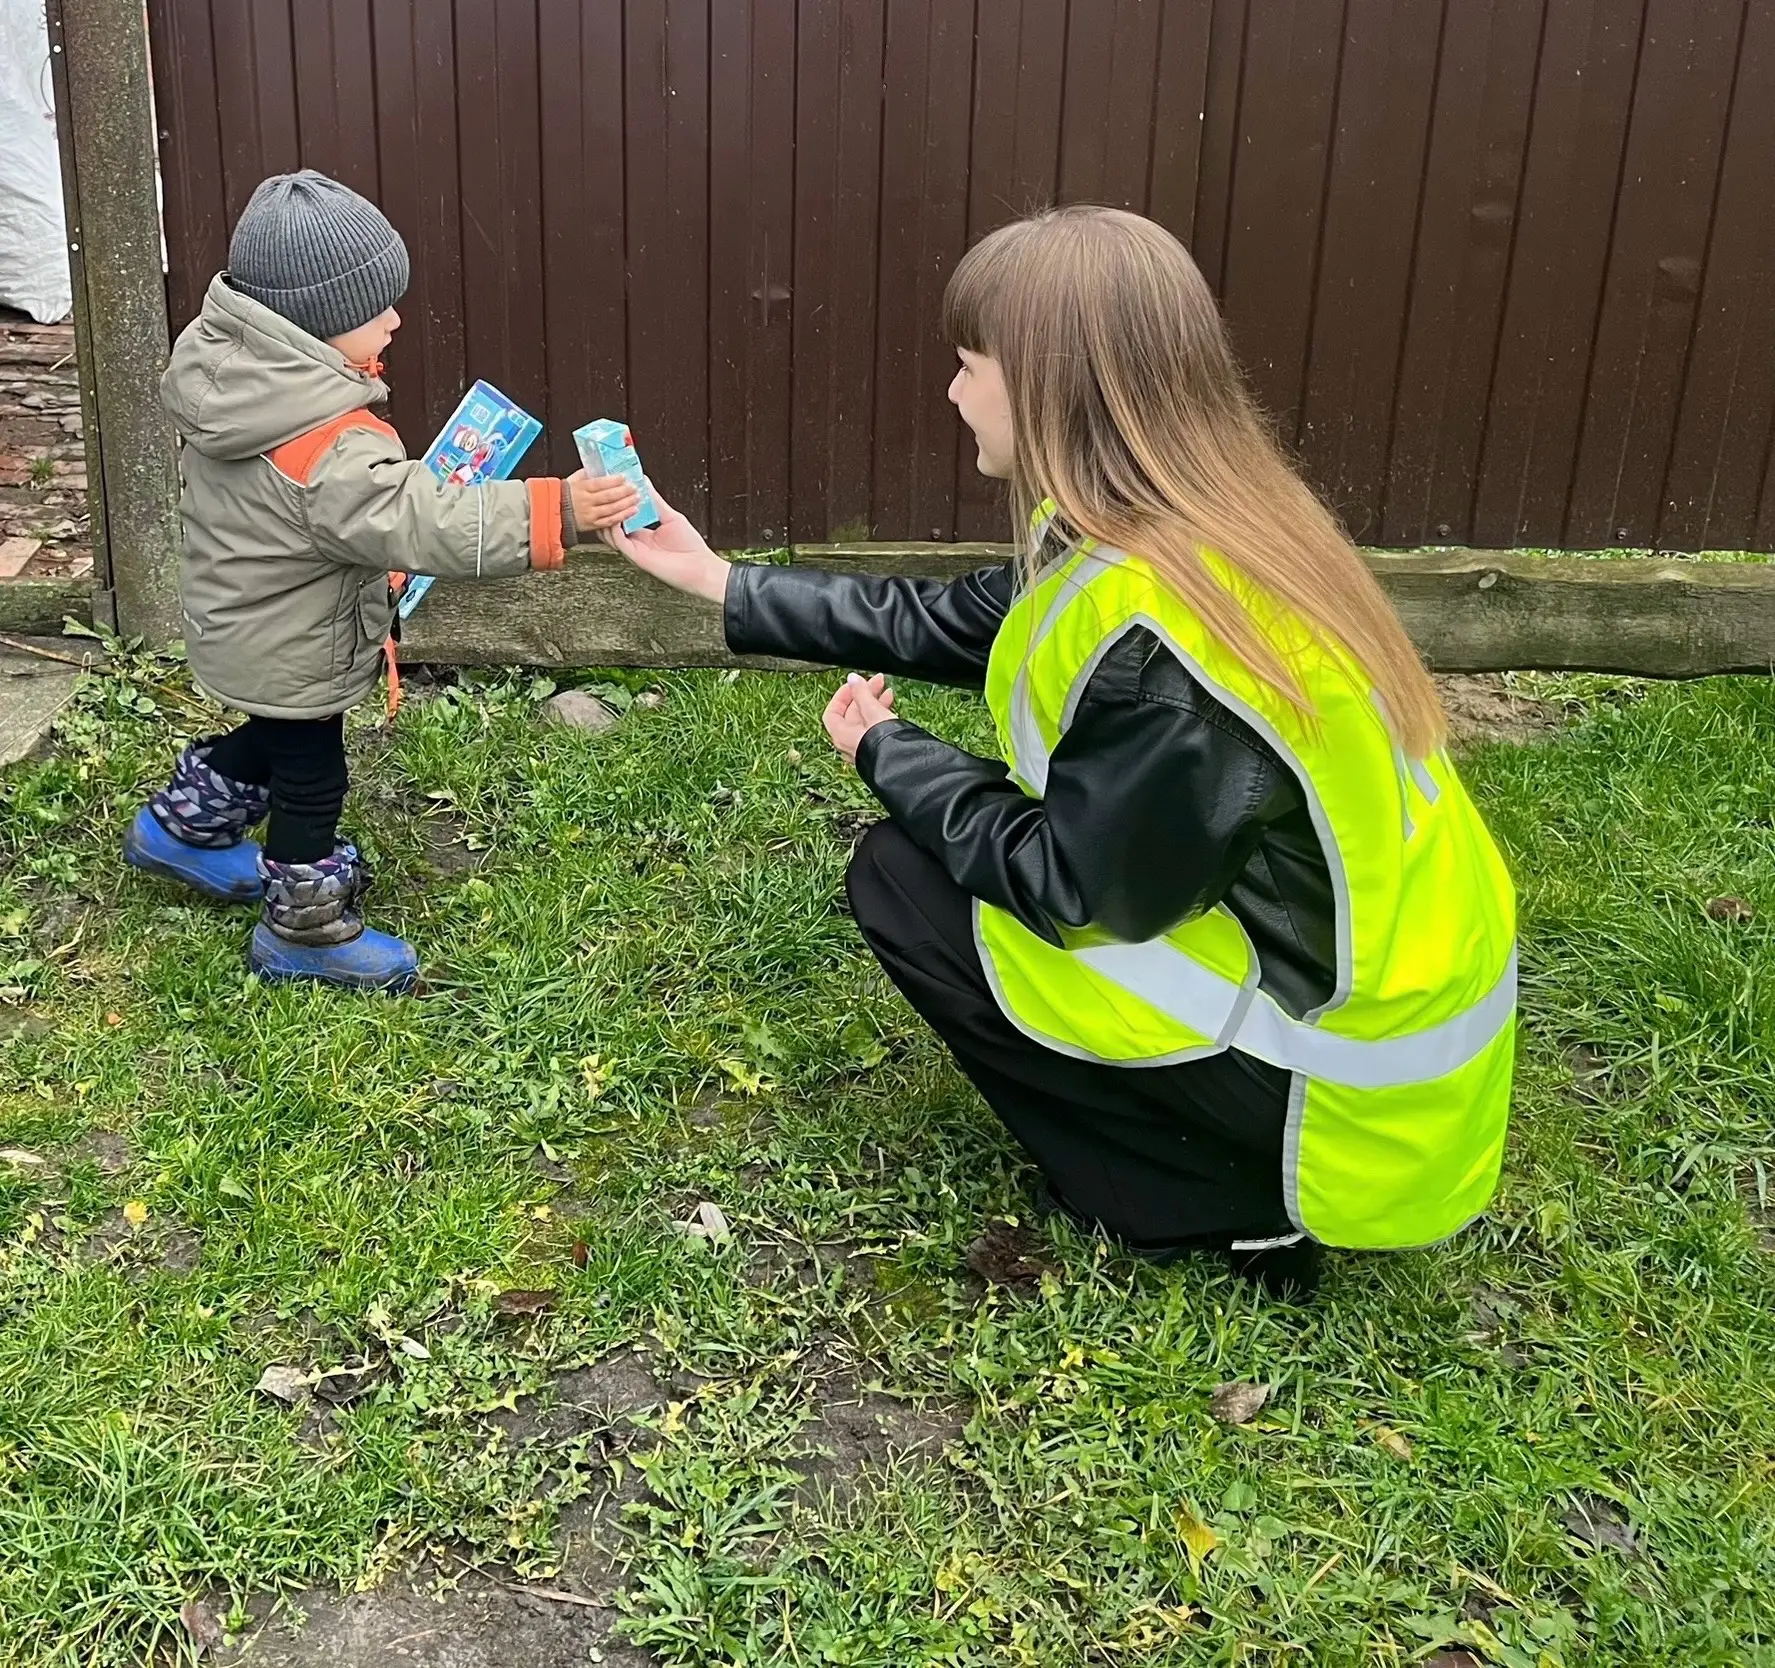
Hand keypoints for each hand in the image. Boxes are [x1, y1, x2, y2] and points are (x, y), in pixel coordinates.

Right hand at [568, 470, 642, 534]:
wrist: (554, 513)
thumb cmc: (563, 495)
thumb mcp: (572, 480)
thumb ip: (586, 474)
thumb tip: (600, 466)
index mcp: (581, 488)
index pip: (599, 483)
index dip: (613, 481)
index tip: (624, 477)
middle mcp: (586, 502)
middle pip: (608, 496)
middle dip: (624, 492)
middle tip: (634, 487)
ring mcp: (590, 514)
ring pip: (611, 509)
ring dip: (626, 504)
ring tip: (637, 498)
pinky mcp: (593, 525)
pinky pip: (610, 521)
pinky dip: (622, 516)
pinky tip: (631, 512)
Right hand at [605, 489, 730, 602]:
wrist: (699, 567)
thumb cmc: (690, 546)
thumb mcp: (670, 516)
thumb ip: (655, 501)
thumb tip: (644, 481)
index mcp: (642, 533)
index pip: (622, 516)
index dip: (616, 502)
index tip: (613, 486)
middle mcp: (636, 541)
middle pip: (612, 524)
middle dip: (609, 507)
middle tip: (606, 490)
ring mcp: (635, 549)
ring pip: (610, 534)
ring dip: (610, 517)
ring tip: (611, 502)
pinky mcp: (637, 556)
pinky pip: (619, 542)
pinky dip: (615, 529)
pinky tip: (618, 517)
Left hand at [823, 673, 897, 766]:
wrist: (903, 766)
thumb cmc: (884, 744)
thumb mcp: (872, 711)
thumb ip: (862, 693)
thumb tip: (853, 678)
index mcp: (841, 734)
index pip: (833, 711)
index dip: (843, 695)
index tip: (855, 684)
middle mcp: (849, 743)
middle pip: (851, 713)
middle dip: (864, 695)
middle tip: (878, 682)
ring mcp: (863, 747)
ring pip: (865, 720)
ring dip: (875, 703)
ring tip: (888, 692)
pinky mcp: (877, 750)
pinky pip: (875, 729)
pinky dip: (881, 715)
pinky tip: (892, 707)